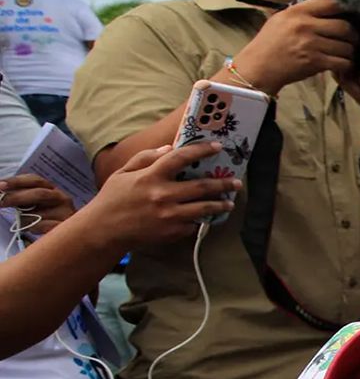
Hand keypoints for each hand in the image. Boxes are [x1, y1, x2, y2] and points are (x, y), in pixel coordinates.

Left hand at [0, 174, 74, 233]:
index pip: (34, 180)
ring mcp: (67, 213)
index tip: (0, 185)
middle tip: (0, 203)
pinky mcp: (67, 227)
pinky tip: (35, 230)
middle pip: (39, 194)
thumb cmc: (45, 220)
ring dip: (25, 220)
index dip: (17, 181)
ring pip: (38, 214)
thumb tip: (1, 193)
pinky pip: (43, 227)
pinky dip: (34, 229)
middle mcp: (62, 198)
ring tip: (25, 225)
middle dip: (16, 198)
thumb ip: (22, 198)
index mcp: (52, 189)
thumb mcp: (34, 206)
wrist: (72, 237)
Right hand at [77, 142, 237, 250]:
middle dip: (223, 183)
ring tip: (230, 202)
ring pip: (205, 208)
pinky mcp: (172, 231)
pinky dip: (198, 219)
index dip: (201, 150)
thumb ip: (146, 158)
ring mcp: (170, 215)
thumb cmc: (113, 199)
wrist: (104, 231)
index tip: (217, 147)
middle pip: (202, 186)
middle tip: (236, 182)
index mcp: (150, 176)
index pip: (181, 158)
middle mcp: (163, 195)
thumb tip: (170, 148)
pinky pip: (192, 223)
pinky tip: (204, 216)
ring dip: (221, 204)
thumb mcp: (123, 173)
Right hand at [229, 0, 356, 93]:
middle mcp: (305, 25)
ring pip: (346, 46)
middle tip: (353, 39)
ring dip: (350, 51)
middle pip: (344, 26)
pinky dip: (346, 64)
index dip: (346, 8)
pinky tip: (342, 64)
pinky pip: (342, 62)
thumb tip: (329, 7)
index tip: (351, 14)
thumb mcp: (282, 19)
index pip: (331, 3)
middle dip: (353, 34)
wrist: (258, 67)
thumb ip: (304, 12)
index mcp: (298, 11)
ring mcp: (311, 44)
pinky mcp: (315, 62)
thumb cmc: (270, 43)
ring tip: (346, 53)